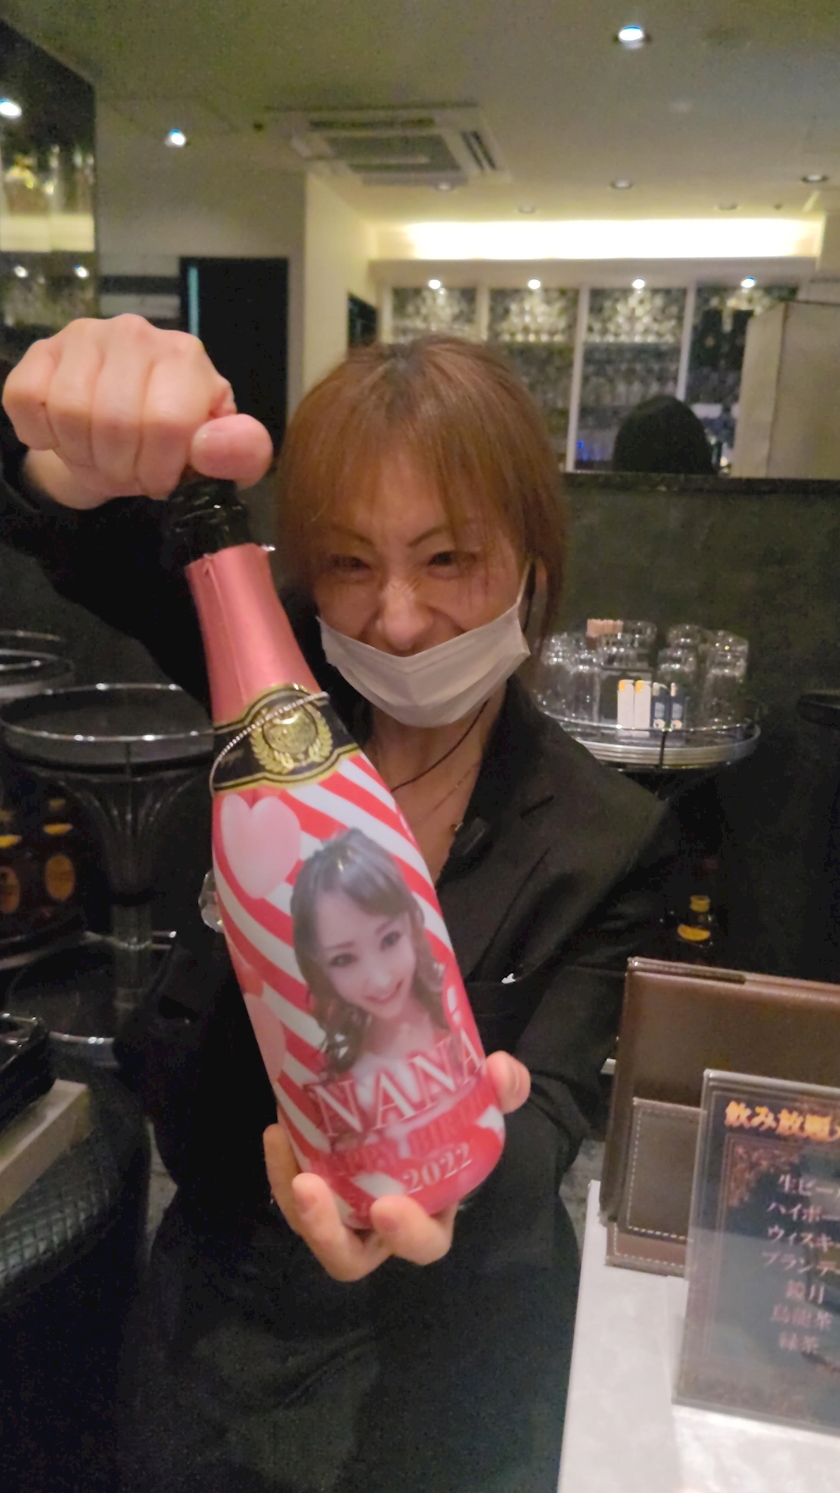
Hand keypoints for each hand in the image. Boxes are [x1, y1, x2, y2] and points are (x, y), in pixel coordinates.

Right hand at [2, 314, 272, 506]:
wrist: (130, 435)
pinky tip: (63, 437)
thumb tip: (214, 446)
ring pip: (68, 412)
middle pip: (114, 421)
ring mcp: (85, 336)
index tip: (160, 481)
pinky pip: (26, 399)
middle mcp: (136, 334)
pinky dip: (41, 435)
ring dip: (82, 455)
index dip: (157, 469)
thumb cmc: (178, 444)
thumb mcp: (222, 457)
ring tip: (101, 458)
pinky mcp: (43, 350)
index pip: (166, 422)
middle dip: (119, 468)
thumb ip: (239, 452)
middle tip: (128, 473)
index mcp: (185, 358)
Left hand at [263, 1050, 529, 1282]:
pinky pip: (294, 1192)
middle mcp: (382, 1227)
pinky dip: (282, 1164)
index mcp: (431, 1216)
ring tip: (281, 1142)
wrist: (423, 1105)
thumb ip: (502, 1089)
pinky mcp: (320, 1186)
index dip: (407, 1233)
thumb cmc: (458, 1121)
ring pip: (312, 1227)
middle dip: (326, 1232)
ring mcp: (347, 1210)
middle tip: (311, 1186)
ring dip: (292, 1196)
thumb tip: (499, 1070)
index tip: (387, 1207)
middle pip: (349, 1258)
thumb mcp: (486, 1102)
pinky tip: (279, 1127)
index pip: (424, 1244)